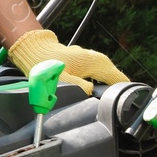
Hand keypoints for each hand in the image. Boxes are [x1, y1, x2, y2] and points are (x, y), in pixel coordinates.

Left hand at [7, 28, 128, 95]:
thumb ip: (80, 87)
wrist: (36, 49)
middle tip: (102, 107)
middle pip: (115, 81)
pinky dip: (95, 85)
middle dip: (110, 94)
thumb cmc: (47, 63)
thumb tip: (91, 92)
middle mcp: (99, 60)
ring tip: (94, 101)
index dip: (121, 95)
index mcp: (98, 63)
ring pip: (106, 79)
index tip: (117, 107)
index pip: (121, 81)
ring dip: (102, 90)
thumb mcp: (63, 79)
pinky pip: (97, 76)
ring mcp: (93, 60)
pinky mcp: (87, 62)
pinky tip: (87, 92)